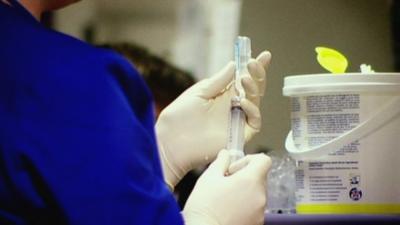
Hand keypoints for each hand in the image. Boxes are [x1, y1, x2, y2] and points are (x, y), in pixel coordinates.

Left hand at [156, 51, 270, 188]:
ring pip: (255, 102)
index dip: (255, 68)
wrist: (172, 141)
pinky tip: (243, 101)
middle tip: (254, 63)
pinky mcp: (240, 134)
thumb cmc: (180, 117)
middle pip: (253, 89)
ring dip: (253, 88)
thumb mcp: (199, 93)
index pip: (243, 79)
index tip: (264, 55)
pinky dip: (252, 110)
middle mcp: (233, 106)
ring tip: (245, 79)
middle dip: (257, 74)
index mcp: (223, 94)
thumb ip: (218, 81)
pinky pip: (254, 121)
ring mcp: (237, 120)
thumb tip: (234, 64)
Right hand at [182, 150, 271, 224]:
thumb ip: (220, 162)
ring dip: (244, 193)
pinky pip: (253, 209)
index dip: (249, 160)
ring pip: (256, 194)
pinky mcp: (256, 224)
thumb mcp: (208, 178)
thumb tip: (225, 154)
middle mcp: (260, 196)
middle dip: (244, 177)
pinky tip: (227, 211)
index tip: (235, 168)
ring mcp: (260, 213)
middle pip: (259, 178)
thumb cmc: (205, 208)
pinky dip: (244, 207)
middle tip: (225, 183)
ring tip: (224, 199)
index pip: (264, 161)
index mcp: (251, 180)